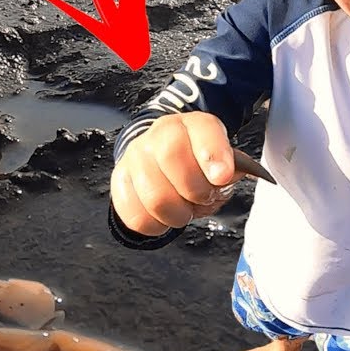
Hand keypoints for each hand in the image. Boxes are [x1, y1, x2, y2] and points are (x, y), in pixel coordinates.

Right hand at [110, 112, 240, 235]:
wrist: (161, 157)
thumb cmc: (196, 163)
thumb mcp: (221, 159)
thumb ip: (230, 167)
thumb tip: (227, 176)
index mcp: (192, 125)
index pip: (201, 131)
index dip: (213, 154)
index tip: (222, 177)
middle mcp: (159, 135)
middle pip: (172, 158)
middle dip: (195, 190)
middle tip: (202, 198)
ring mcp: (135, 156)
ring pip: (154, 196)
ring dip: (177, 214)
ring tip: (183, 210)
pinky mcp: (119, 180)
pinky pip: (135, 215)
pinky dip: (155, 225)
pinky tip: (163, 217)